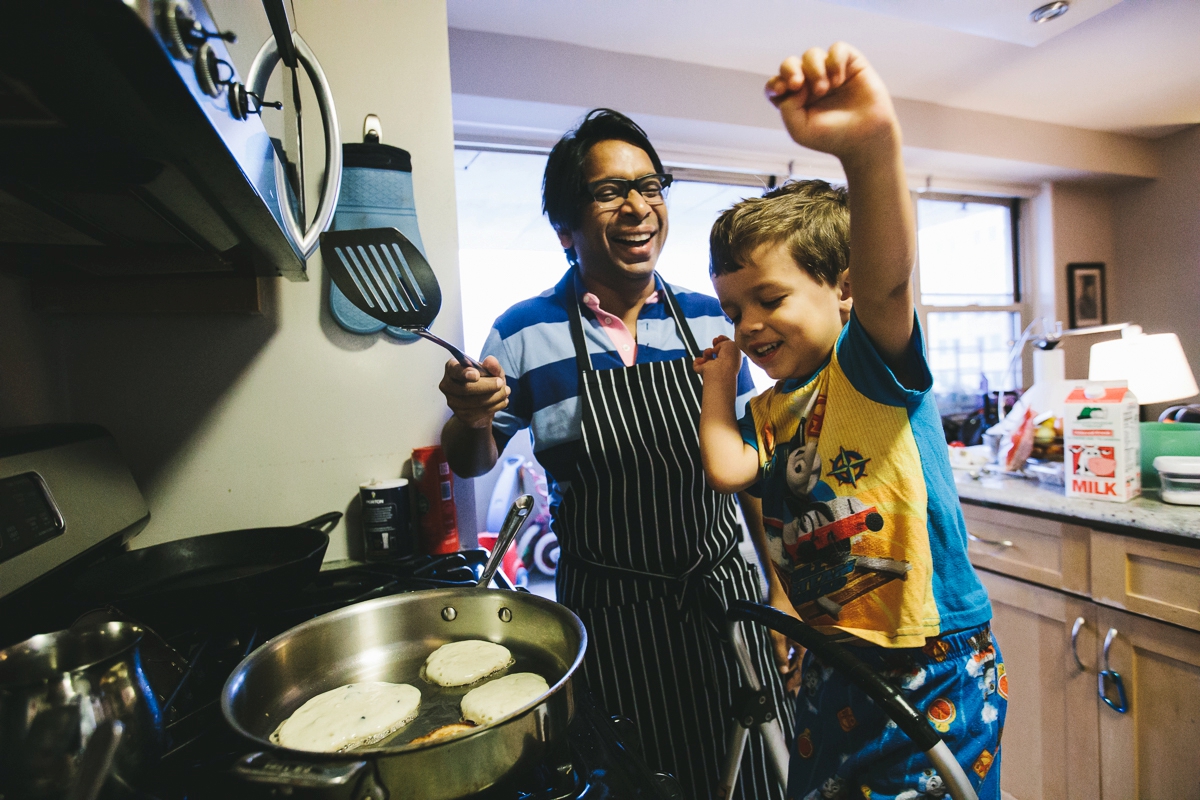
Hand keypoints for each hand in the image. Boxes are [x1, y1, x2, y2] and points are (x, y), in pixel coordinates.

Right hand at [438, 356, 508, 428]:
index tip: (476, 375)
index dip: (464, 373)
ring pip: (474, 401)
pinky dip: (495, 406)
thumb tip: (491, 361)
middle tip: (501, 383)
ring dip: (495, 397)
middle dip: (487, 386)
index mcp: (452, 368)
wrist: (483, 403)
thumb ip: (492, 366)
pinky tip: (503, 401)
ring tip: (506, 391)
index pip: (454, 370)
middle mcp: (448, 385)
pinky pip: (480, 412)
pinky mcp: (461, 415)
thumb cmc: (485, 381)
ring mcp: (453, 402)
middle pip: (465, 388)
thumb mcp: (492, 371)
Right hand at [692, 335, 741, 384]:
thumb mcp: (731, 344)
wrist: (721, 370)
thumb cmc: (729, 358)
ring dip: (707, 351)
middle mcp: (724, 365)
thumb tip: (715, 348)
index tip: (720, 337)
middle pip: (717, 352)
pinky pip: (697, 364)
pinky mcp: (704, 372)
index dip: (723, 341)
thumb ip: (723, 342)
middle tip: (714, 341)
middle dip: (715, 345)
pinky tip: (702, 360)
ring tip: (709, 352)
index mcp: (733, 359)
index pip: (727, 349)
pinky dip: (698, 361)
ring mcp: (713, 369)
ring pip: (707, 356)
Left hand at [764, 42, 898, 161]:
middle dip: (789, 70)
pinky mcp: (851, 64)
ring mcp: (830, 72)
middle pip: (790, 64)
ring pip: (812, 54)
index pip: (776, 84)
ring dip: (814, 69)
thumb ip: (787, 108)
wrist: (866, 137)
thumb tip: (796, 84)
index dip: (775, 83)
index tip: (782, 90)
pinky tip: (838, 80)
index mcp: (795, 100)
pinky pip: (837, 49)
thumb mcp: (800, 130)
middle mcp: (810, 84)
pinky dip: (834, 61)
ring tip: (823, 88)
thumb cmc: (832, 137)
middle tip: (797, 84)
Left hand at [766, 585, 804, 694]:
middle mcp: (802, 641)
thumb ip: (780, 653)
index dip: (795, 680)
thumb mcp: (776, 634)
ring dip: (791, 670)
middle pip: (799, 664)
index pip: (799, 667)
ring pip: (795, 658)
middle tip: (789, 692)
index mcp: (802, 643)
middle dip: (794, 678)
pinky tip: (785, 664)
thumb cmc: (778, 611)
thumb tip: (783, 671)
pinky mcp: (791, 633)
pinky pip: (791, 651)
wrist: (777, 594)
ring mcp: (797, 637)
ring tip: (787, 682)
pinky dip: (788, 659)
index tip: (790, 692)